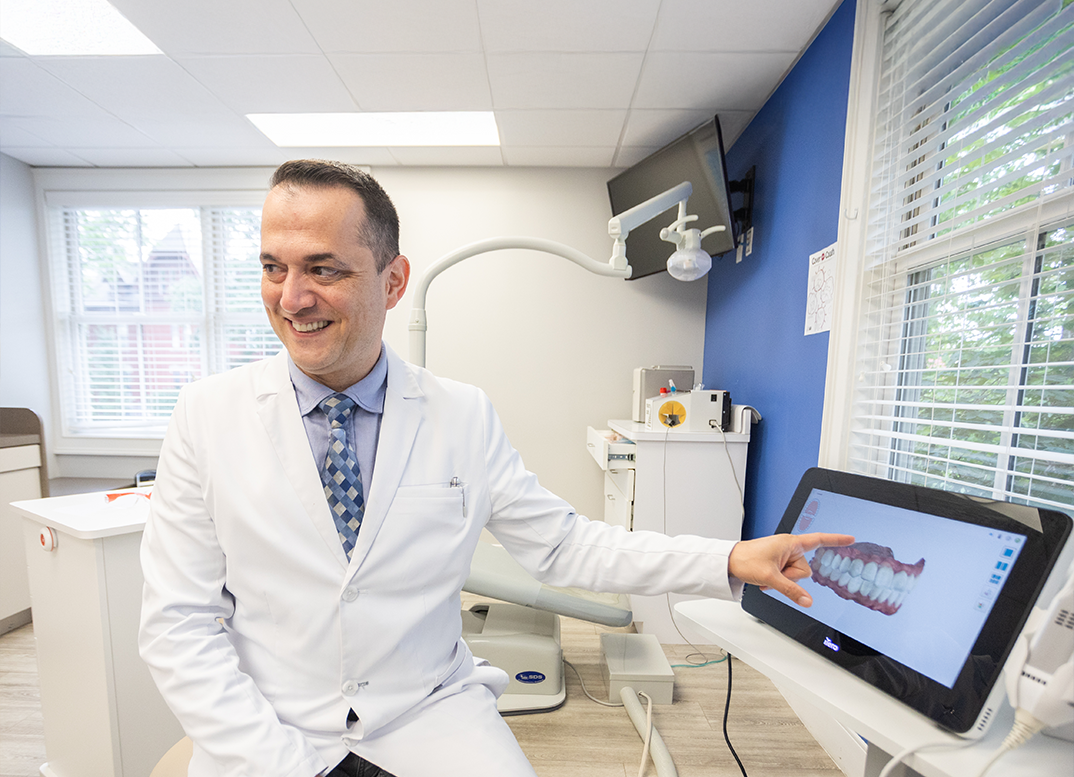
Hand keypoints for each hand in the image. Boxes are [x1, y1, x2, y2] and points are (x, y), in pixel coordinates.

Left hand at [728, 533, 853, 607]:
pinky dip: (777, 581)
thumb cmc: (745, 560)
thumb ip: (791, 590)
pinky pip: (786, 577)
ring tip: (766, 575)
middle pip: (804, 570)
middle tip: (772, 574)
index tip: (850, 539)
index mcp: (790, 543)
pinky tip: (764, 579)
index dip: (835, 540)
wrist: (729, 561)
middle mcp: (789, 547)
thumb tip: (808, 601)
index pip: (818, 540)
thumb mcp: (770, 577)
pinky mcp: (778, 563)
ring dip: (782, 580)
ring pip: (795, 576)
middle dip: (790, 577)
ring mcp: (783, 556)